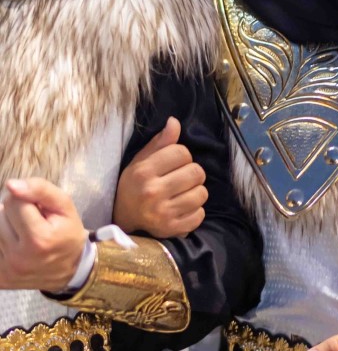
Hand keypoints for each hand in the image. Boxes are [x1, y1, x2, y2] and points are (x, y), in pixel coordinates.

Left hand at [0, 178, 85, 290]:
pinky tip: (16, 245)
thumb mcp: (65, 207)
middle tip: (32, 223)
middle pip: (1, 215)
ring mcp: (6, 270)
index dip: (28, 200)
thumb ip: (41, 189)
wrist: (69, 271)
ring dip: (7, 226)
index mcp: (39, 239)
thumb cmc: (67, 233)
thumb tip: (11, 185)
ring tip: (24, 233)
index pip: (15, 202)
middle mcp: (19, 257)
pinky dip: (4, 240)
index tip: (40, 210)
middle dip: (15, 213)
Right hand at [114, 117, 206, 237]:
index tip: (174, 163)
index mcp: (143, 172)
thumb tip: (175, 122)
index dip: (182, 155)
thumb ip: (160, 142)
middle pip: (196, 172)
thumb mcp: (140, 161)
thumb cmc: (133, 186)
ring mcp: (163, 213)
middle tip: (181, 178)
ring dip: (196, 192)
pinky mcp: (171, 229)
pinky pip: (200, 215)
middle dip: (192, 173)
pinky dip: (195, 211)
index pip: (182, 152)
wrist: (122, 220)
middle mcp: (153, 192)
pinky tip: (182, 208)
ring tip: (182, 193)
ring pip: (201, 194)